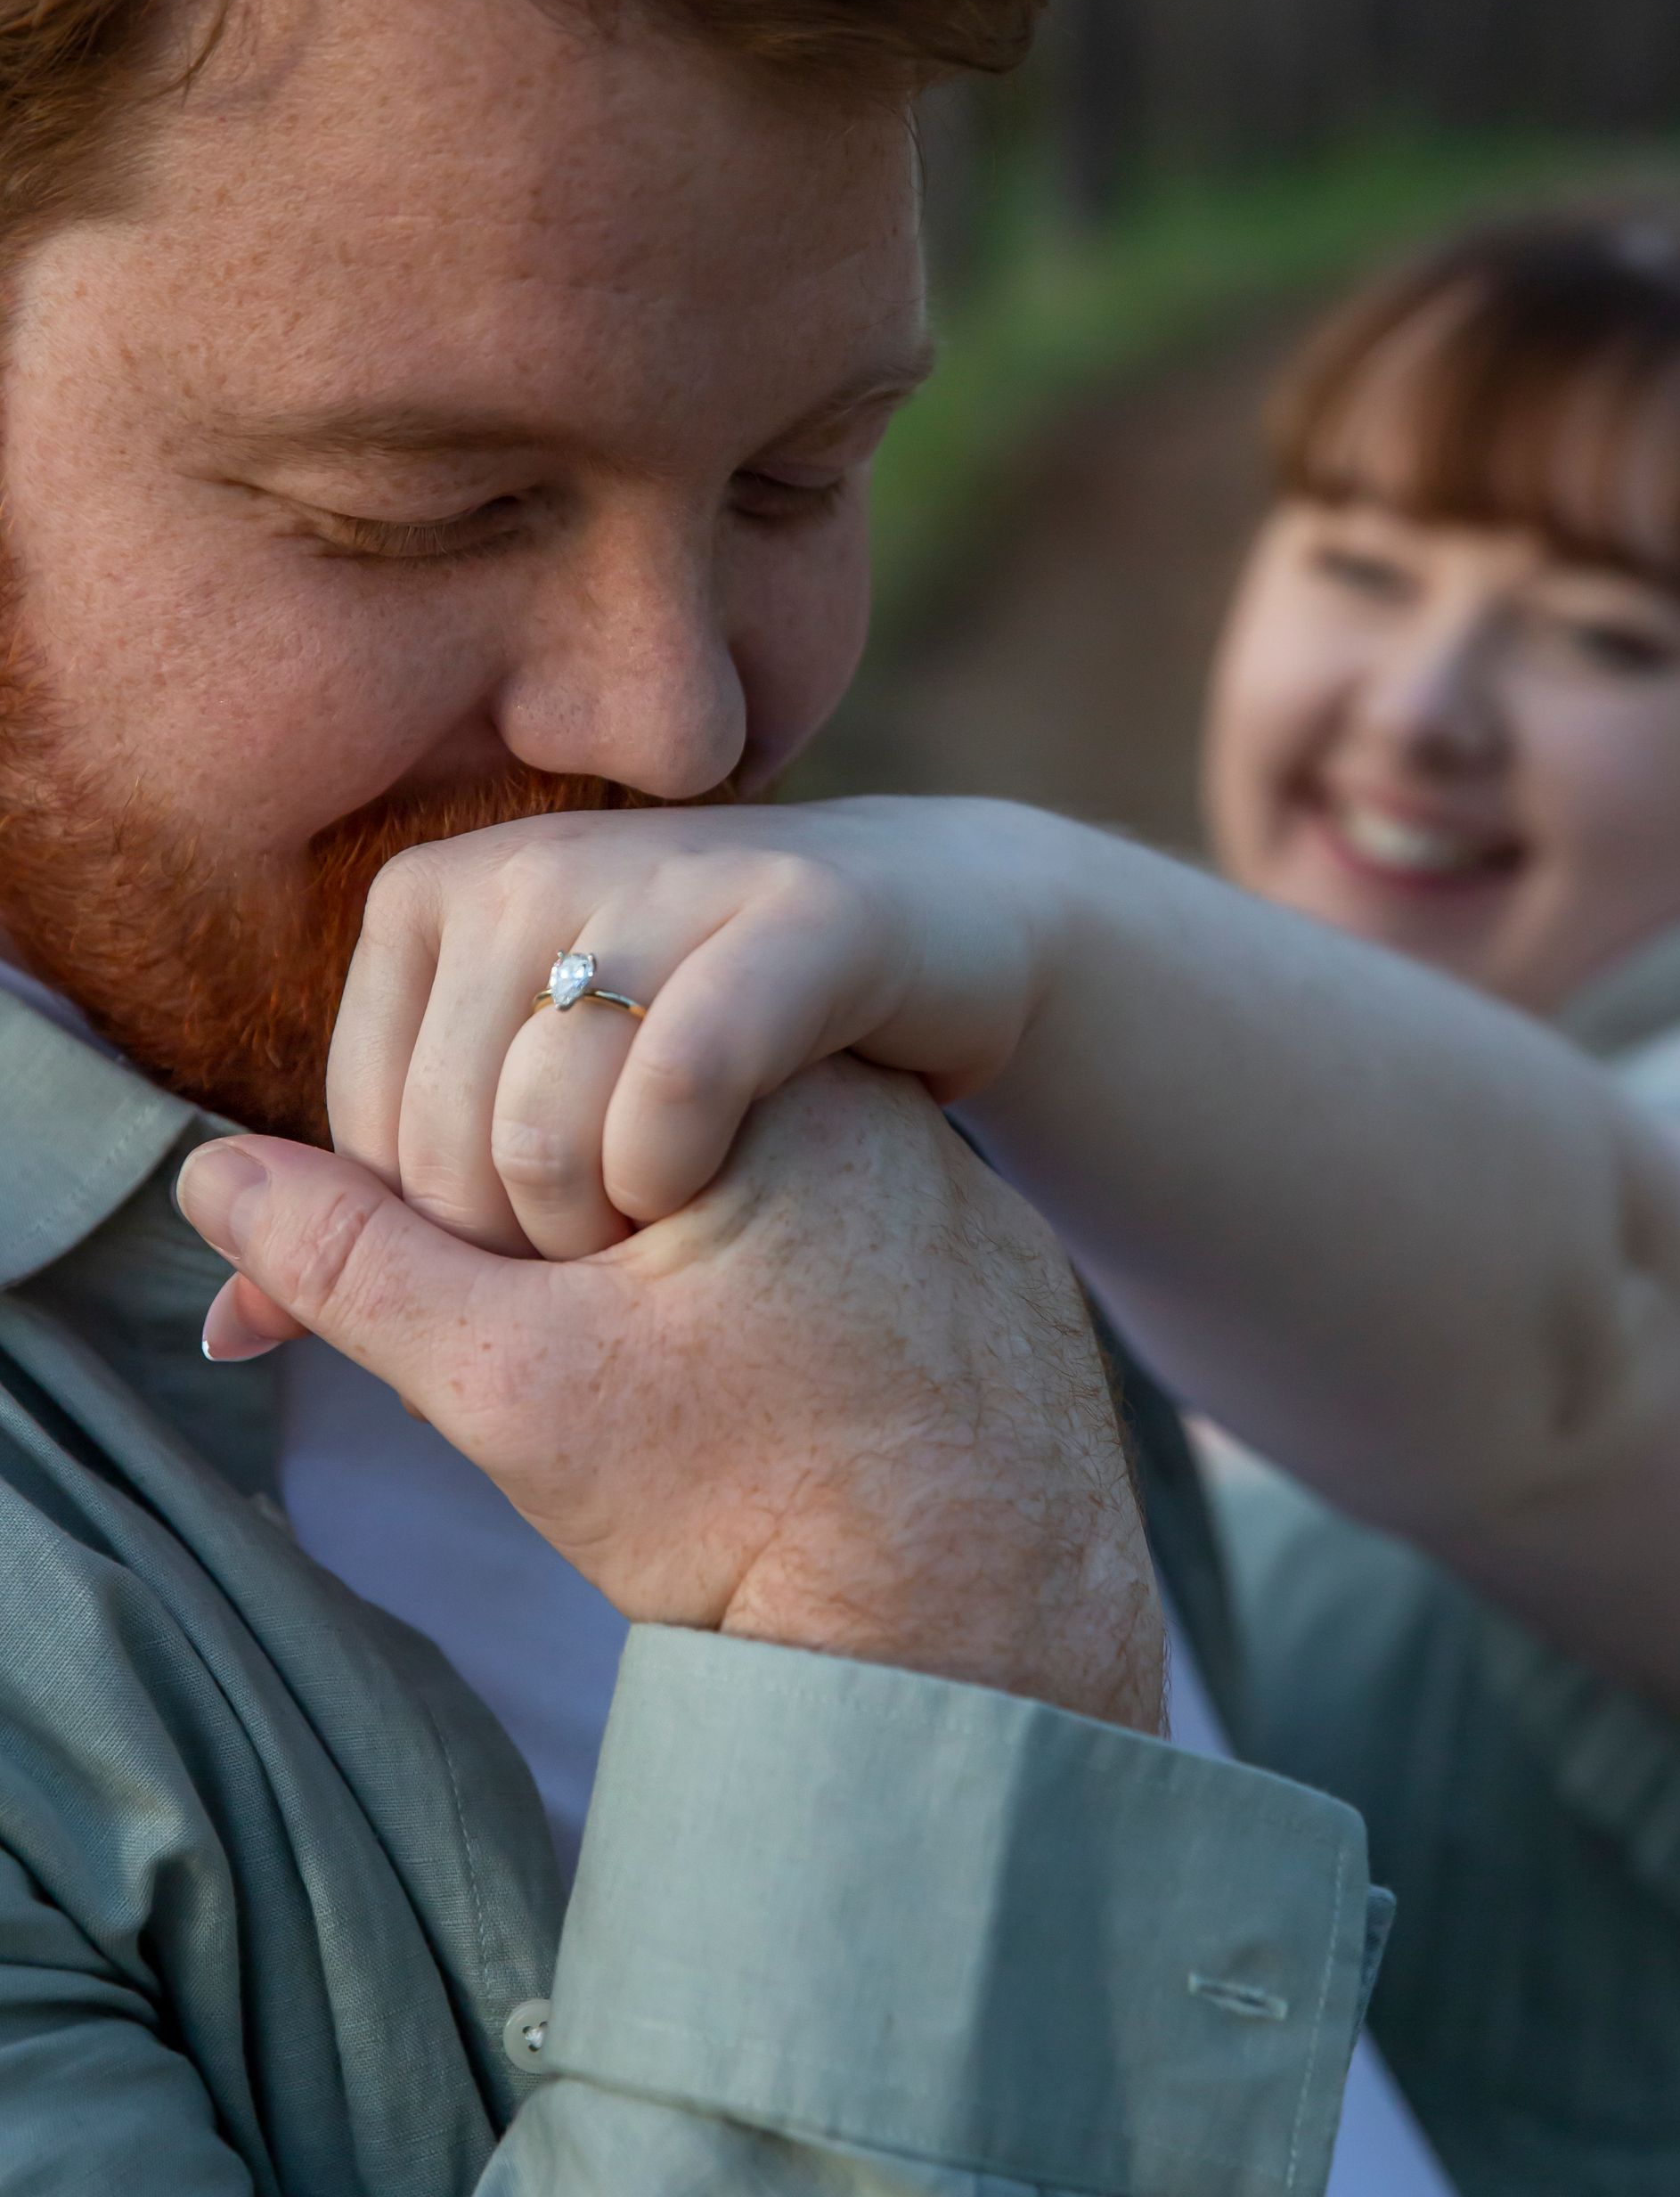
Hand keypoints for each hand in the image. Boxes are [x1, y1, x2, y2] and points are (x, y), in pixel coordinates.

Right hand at [179, 1061, 1161, 1732]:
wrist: (983, 1660)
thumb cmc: (756, 1519)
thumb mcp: (520, 1389)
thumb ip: (357, 1266)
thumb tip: (205, 1173)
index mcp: (770, 1081)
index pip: (533, 1070)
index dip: (482, 1214)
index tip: (553, 1328)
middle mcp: (867, 1098)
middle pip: (618, 1121)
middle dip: (555, 1248)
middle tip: (614, 1381)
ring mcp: (928, 1181)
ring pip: (703, 1183)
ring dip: (637, 1280)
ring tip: (690, 1414)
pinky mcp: (957, 1261)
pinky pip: (802, 1231)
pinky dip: (739, 1305)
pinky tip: (752, 1412)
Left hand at [324, 796, 1051, 1262]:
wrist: (934, 926)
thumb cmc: (715, 1044)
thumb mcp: (529, 1121)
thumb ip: (379, 1227)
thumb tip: (225, 1336)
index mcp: (430, 895)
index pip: (358, 1147)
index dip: (441, 1249)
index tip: (547, 1255)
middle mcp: (523, 863)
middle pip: (440, 1150)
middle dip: (522, 1258)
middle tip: (621, 1261)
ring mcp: (656, 874)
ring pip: (542, 1126)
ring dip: (602, 1230)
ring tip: (669, 1231)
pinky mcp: (795, 915)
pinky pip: (680, 1078)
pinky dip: (678, 1171)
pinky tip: (715, 1189)